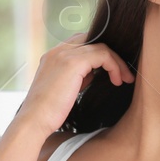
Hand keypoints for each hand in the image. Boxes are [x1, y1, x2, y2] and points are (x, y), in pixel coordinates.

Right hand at [13, 30, 135, 135]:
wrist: (35, 121)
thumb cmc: (49, 112)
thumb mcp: (65, 89)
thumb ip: (78, 77)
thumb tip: (94, 73)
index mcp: (53, 56)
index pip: (82, 42)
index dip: (99, 54)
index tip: (111, 72)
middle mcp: (57, 51)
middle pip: (93, 39)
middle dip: (111, 55)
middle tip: (124, 74)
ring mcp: (64, 54)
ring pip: (101, 46)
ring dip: (117, 62)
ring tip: (124, 79)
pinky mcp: (72, 62)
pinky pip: (103, 54)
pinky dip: (114, 66)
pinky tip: (117, 81)